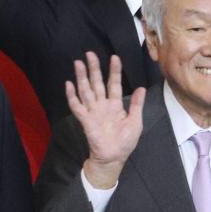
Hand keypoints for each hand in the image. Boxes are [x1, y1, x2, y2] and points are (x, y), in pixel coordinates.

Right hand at [66, 53, 145, 189]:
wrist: (114, 157)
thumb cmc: (125, 142)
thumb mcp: (136, 122)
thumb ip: (137, 105)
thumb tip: (141, 88)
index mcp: (115, 105)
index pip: (114, 84)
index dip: (114, 71)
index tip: (114, 57)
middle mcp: (102, 105)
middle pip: (97, 83)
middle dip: (94, 68)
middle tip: (90, 54)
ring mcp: (93, 111)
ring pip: (86, 90)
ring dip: (81, 77)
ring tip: (78, 63)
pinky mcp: (85, 120)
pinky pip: (77, 106)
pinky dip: (72, 96)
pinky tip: (68, 84)